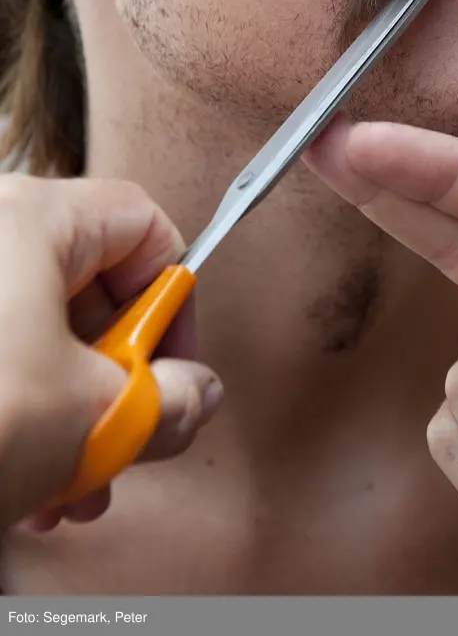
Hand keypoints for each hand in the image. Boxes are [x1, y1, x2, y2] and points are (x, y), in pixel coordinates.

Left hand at [0, 175, 221, 532]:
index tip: (171, 365)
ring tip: (69, 482)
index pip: (144, 225)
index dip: (174, 299)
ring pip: (36, 328)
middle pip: (88, 285)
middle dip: (115, 378)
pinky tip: (21, 481)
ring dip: (68, 410)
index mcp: (30, 219)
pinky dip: (16, 406)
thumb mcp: (94, 419)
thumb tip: (195, 395)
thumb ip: (171, 402)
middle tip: (123, 436)